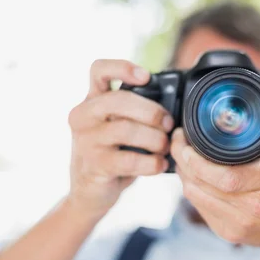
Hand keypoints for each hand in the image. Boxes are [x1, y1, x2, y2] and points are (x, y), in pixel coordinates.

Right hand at [67, 59, 173, 215]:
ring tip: (165, 147)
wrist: (90, 191)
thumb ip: (137, 111)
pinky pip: (128, 160)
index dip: (123, 68)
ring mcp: (85, 141)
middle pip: (119, 100)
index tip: (146, 77)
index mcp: (92, 99)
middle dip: (152, 111)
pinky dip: (151, 163)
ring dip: (155, 138)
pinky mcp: (94, 166)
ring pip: (125, 130)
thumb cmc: (114, 152)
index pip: (98, 70)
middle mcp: (83, 116)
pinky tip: (160, 165)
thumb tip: (175, 106)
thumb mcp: (120, 125)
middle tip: (169, 124)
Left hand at [171, 95, 259, 254]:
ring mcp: (238, 225)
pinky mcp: (228, 233)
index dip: (195, 158)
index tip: (185, 137)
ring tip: (183, 154)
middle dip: (182, 159)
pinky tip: (195, 174)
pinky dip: (193, 188)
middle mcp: (252, 209)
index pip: (223, 175)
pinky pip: (199, 207)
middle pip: (201, 184)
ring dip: (183, 173)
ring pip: (194, 196)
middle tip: (177, 139)